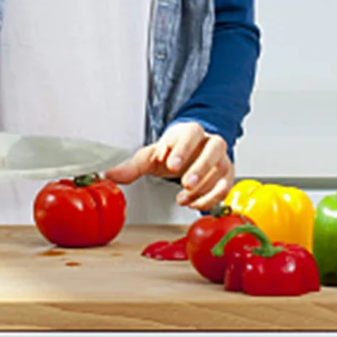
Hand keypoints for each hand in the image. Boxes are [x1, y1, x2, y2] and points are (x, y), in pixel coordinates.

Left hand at [107, 122, 233, 211]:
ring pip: (221, 169)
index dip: (183, 149)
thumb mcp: (150, 157)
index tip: (171, 164)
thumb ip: (132, 167)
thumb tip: (110, 175)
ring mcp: (221, 158)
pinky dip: (212, 198)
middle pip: (215, 148)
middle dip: (201, 167)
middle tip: (185, 183)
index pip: (191, 134)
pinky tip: (195, 204)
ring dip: (203, 187)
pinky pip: (226, 187)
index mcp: (190, 131)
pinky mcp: (227, 175)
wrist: (190, 155)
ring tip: (183, 199)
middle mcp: (210, 142)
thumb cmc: (171, 153)